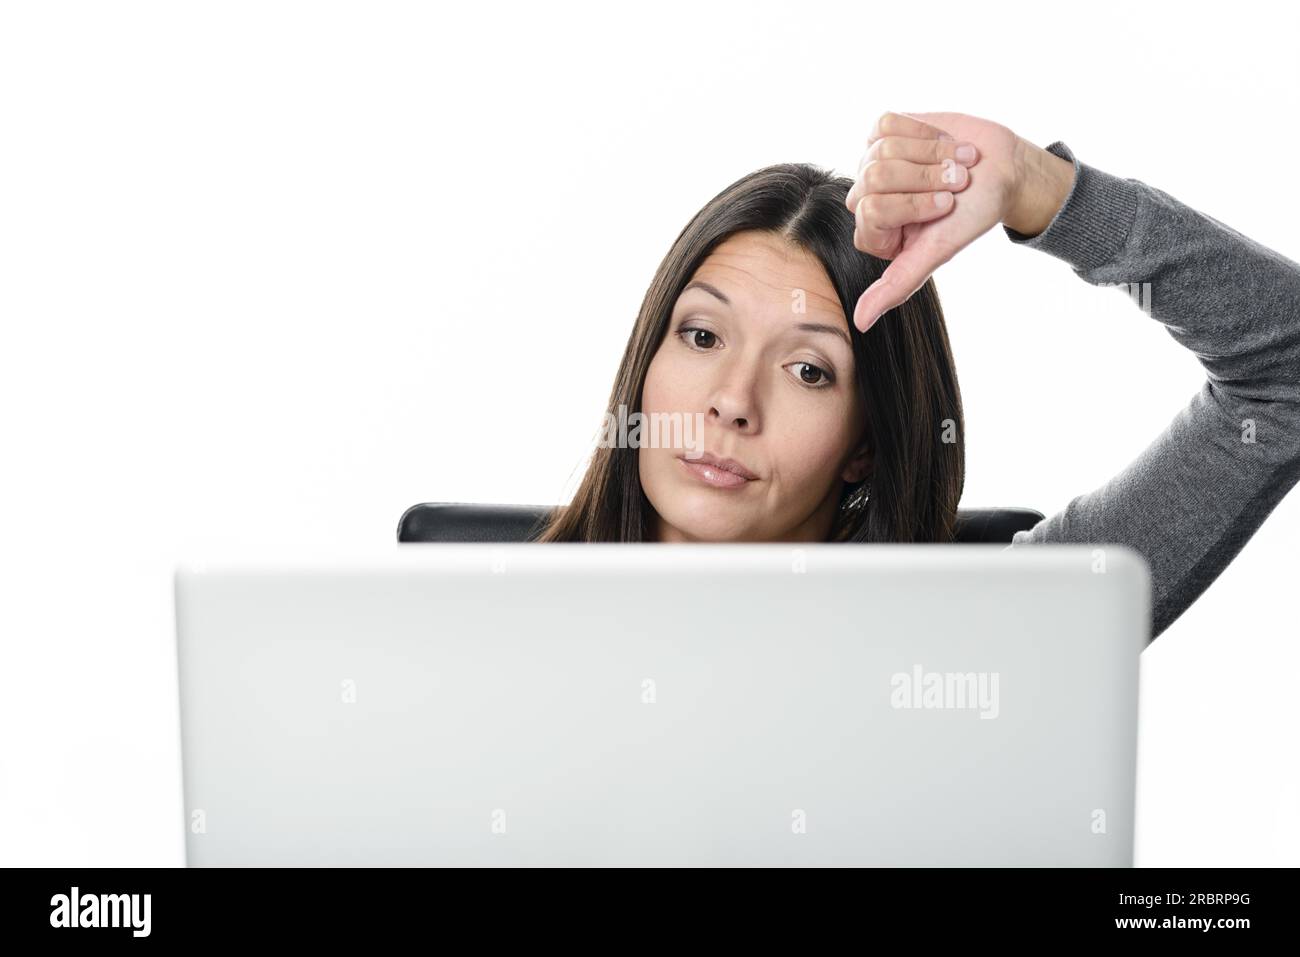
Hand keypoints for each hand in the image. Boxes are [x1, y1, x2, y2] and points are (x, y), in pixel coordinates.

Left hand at [844, 110, 1027, 331]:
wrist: (1002, 170)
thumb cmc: (972, 215)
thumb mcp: (937, 253)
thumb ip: (897, 285)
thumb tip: (862, 323)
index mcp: (874, 232)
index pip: (872, 210)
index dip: (912, 204)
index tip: (946, 207)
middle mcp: (867, 198)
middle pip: (875, 177)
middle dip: (925, 177)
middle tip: (956, 183)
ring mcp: (872, 162)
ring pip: (882, 149)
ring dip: (931, 154)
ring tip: (956, 163)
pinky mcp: (883, 131)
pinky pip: (887, 123)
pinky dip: (924, 131)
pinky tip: (942, 144)